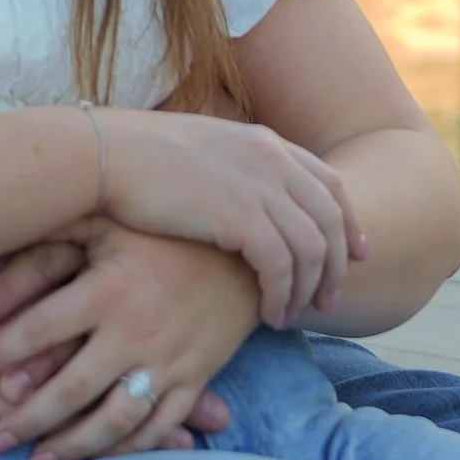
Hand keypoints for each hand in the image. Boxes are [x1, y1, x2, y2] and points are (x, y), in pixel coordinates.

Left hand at [0, 224, 261, 459]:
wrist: (244, 243)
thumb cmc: (156, 227)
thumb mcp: (100, 223)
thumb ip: (42, 250)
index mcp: (110, 288)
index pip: (38, 330)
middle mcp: (139, 331)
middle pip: (71, 389)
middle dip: (26, 419)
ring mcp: (171, 360)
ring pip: (115, 420)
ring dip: (73, 446)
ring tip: (35, 459)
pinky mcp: (196, 378)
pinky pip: (158, 426)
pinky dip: (126, 450)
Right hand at [95, 112, 364, 326]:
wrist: (103, 156)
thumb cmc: (134, 159)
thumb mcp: (199, 152)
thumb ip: (232, 169)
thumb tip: (239, 196)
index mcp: (265, 142)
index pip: (329, 183)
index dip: (348, 222)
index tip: (355, 255)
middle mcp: (273, 160)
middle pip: (331, 219)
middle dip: (337, 265)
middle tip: (329, 301)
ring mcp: (260, 187)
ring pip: (313, 248)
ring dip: (308, 289)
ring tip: (291, 317)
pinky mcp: (241, 218)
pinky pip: (282, 267)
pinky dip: (283, 295)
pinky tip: (269, 316)